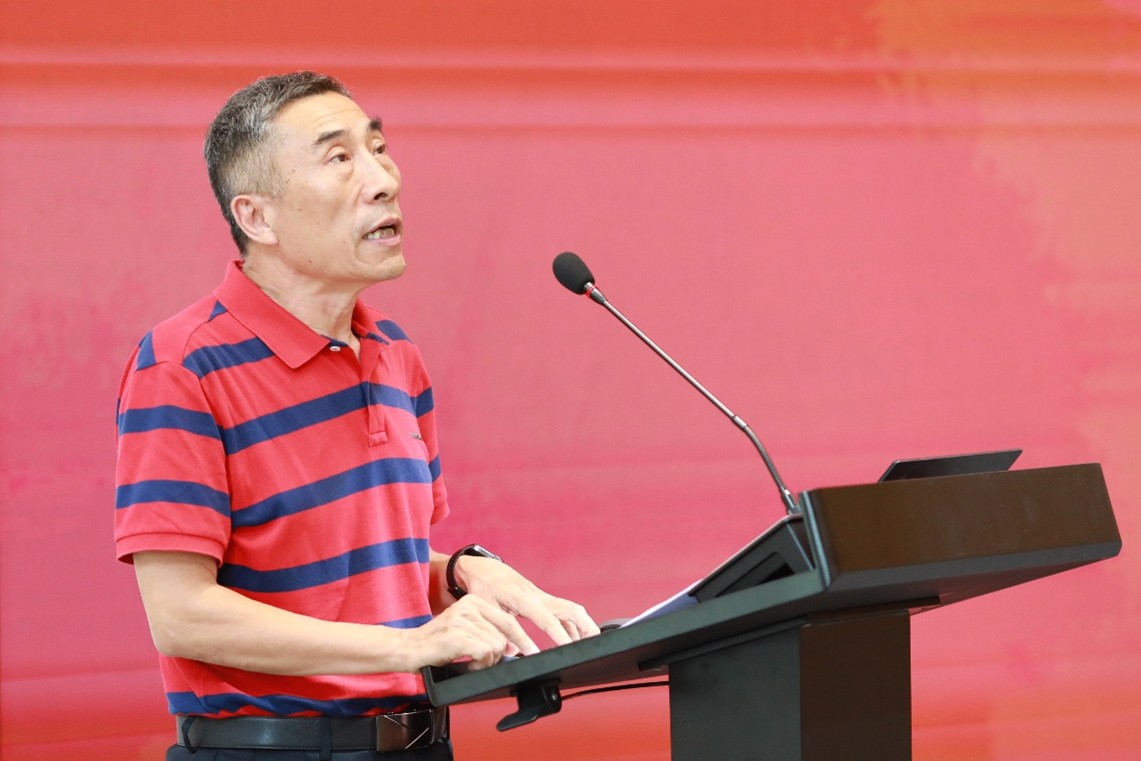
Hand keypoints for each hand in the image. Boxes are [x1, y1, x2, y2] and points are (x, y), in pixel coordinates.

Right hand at [404, 594, 537, 670]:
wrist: (407, 648)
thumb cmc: (436, 644)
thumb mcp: (464, 629)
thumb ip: (486, 630)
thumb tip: (512, 645)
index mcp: (473, 601)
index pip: (508, 620)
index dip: (521, 639)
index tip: (530, 652)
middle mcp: (469, 606)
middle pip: (504, 636)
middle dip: (497, 655)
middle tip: (480, 660)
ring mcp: (463, 619)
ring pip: (497, 646)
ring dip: (486, 661)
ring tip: (469, 660)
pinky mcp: (457, 635)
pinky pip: (486, 653)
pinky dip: (480, 664)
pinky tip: (467, 663)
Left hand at [453, 556, 600, 646]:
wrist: (484, 569)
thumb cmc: (484, 587)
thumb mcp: (487, 609)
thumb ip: (500, 631)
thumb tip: (512, 652)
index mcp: (524, 599)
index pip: (548, 619)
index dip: (560, 635)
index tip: (569, 648)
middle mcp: (538, 596)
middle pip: (571, 610)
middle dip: (586, 626)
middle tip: (595, 644)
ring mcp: (542, 597)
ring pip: (571, 610)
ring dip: (584, 626)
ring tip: (591, 645)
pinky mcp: (542, 600)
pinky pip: (563, 613)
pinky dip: (572, 625)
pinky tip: (574, 639)